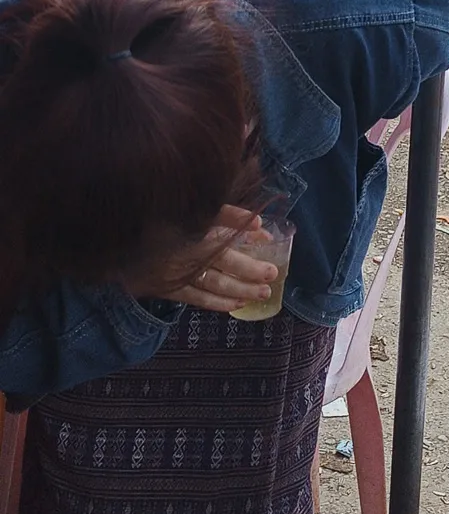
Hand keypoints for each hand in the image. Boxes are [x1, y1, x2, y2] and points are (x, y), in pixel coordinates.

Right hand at [130, 205, 278, 311]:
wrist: (111, 237)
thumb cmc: (153, 218)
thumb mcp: (183, 209)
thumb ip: (221, 214)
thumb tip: (257, 222)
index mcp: (185, 225)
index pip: (220, 225)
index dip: (242, 228)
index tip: (265, 233)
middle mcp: (181, 250)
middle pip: (222, 260)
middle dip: (249, 268)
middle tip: (272, 274)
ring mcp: (173, 272)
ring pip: (212, 283)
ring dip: (239, 289)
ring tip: (261, 293)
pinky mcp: (166, 287)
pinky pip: (196, 298)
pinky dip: (217, 302)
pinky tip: (236, 305)